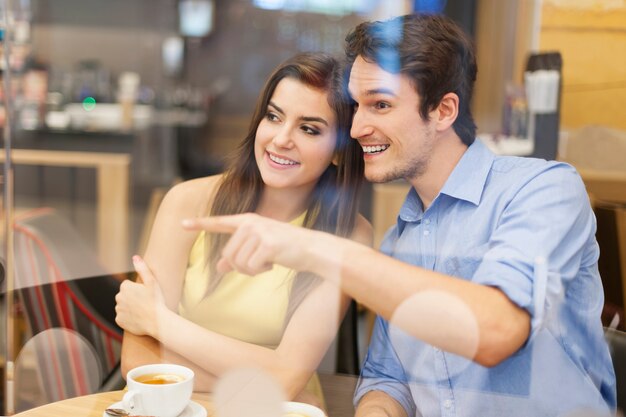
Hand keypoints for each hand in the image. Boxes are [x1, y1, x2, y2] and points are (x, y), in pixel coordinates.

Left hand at [115, 255, 167, 336]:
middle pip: (124, 296)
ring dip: (130, 308)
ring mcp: (118, 310)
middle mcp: (118, 298)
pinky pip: (123, 317)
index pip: (128, 286)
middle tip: (145, 302)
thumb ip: (142, 268)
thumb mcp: (152, 281)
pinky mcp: (119, 321)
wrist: (157, 322)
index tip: (146, 294)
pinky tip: (138, 318)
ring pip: (123, 306)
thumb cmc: (156, 300)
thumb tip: (135, 257)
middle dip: (132, 298)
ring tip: (143, 311)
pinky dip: (129, 318)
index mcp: (125, 287)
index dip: (138, 289)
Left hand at [182, 213, 311, 275]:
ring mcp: (258, 232)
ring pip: (238, 263)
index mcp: (248, 220)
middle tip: (260, 264)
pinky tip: (274, 263)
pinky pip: (250, 268)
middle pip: (228, 255)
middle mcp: (251, 223)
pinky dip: (261, 271)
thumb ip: (238, 256)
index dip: (200, 224)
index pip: (220, 222)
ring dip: (252, 270)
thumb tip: (219, 268)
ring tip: (269, 261)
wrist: (312, 249)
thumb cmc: (287, 249)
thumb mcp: (260, 249)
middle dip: (241, 266)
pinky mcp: (266, 245)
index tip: (182, 223)